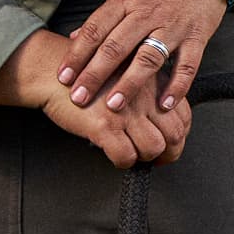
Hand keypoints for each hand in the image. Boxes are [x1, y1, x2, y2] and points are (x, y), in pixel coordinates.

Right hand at [0, 28, 182, 168]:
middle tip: (157, 159)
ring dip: (144, 157)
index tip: (169, 143)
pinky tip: (113, 155)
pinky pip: (126, 156)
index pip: (183, 115)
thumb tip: (158, 116)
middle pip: (174, 134)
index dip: (178, 135)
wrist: (51, 71)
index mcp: (150, 80)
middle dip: (169, 153)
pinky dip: (123, 162)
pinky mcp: (104, 125)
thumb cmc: (84, 73)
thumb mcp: (124, 72)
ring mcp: (125, 110)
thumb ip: (145, 90)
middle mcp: (143, 94)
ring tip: (132, 154)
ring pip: (154, 147)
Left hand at [58, 0, 228, 121]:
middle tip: (79, 97)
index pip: (95, 30)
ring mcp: (173, 26)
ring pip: (148, 57)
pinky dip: (177, 86)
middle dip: (95, 74)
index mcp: (126, 0)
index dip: (77, 54)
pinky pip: (187, 64)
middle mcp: (147, 14)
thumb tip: (75, 37)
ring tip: (114, 105)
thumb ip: (104, 15)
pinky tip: (165, 104)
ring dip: (130, 83)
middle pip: (116, 47)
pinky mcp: (197, 36)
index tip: (63, 76)